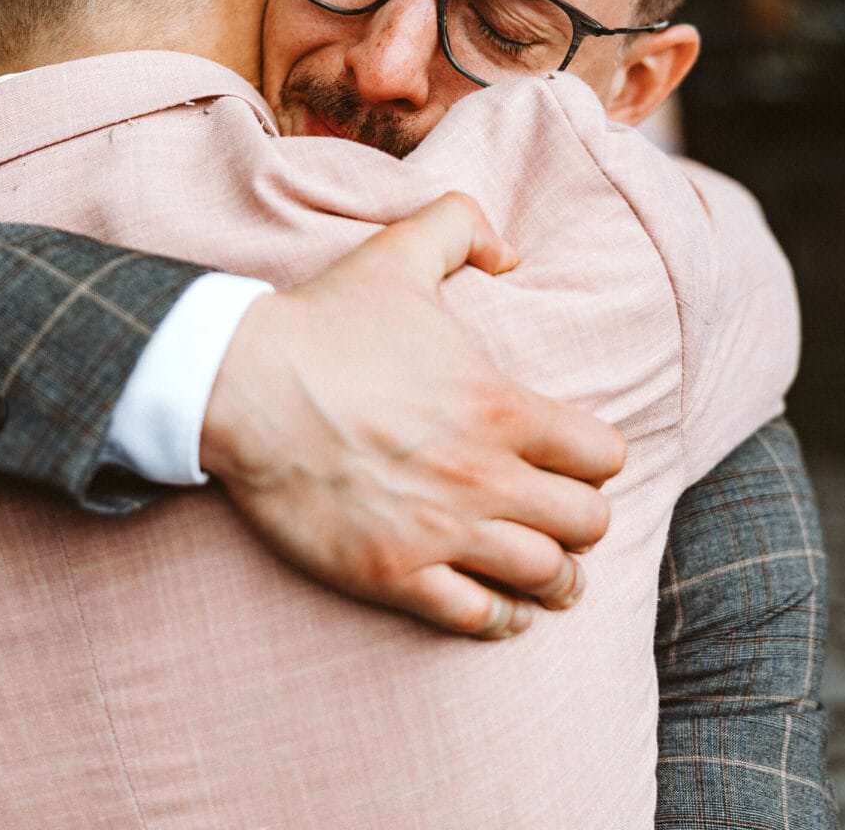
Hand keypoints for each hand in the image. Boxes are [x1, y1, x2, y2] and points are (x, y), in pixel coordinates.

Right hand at [201, 192, 626, 639]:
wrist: (240, 386)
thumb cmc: (323, 323)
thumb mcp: (399, 252)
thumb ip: (463, 226)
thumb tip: (510, 252)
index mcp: (501, 406)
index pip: (604, 456)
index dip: (597, 458)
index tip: (574, 458)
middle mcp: (485, 476)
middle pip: (588, 524)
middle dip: (583, 520)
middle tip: (561, 515)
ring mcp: (442, 530)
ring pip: (546, 577)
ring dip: (555, 577)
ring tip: (548, 573)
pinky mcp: (394, 572)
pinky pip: (479, 617)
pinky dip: (500, 618)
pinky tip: (499, 606)